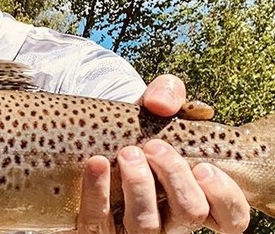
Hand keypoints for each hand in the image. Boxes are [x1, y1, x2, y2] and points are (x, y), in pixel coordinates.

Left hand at [76, 75, 249, 233]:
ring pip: (147, 225)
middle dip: (175, 177)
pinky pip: (98, 221)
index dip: (224, 198)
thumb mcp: (154, 108)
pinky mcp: (99, 230)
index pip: (230, 219)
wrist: (85, 143)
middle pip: (190, 214)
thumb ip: (167, 95)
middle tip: (153, 146)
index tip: (204, 167)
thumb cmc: (134, 131)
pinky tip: (96, 163)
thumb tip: (161, 104)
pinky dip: (97, 192)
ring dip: (140, 186)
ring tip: (127, 153)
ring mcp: (134, 230)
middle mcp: (169, 221)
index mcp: (194, 198)